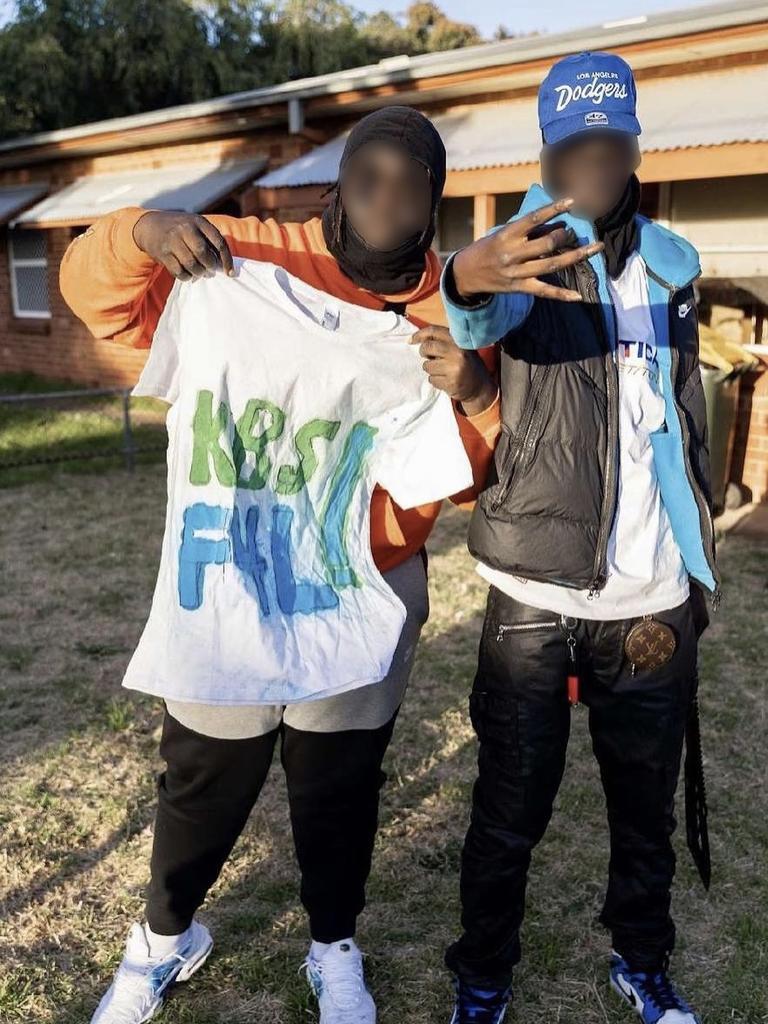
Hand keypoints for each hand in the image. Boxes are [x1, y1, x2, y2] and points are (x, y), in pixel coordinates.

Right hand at [133, 211, 233, 280]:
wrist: (149, 225)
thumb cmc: (180, 229)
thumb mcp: (195, 226)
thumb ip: (209, 240)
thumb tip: (223, 264)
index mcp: (198, 221)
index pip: (219, 242)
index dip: (227, 260)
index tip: (229, 272)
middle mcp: (185, 228)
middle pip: (204, 254)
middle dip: (209, 266)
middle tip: (209, 271)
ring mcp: (172, 241)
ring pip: (192, 264)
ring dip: (198, 273)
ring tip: (199, 273)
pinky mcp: (163, 253)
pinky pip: (179, 271)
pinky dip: (186, 277)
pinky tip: (188, 275)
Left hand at [410, 325, 496, 415]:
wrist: (480, 387)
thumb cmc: (467, 365)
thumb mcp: (461, 348)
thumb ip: (444, 342)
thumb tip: (420, 339)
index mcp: (459, 341)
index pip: (434, 331)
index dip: (419, 335)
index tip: (410, 340)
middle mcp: (457, 352)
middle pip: (427, 347)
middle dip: (424, 352)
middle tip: (429, 357)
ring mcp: (454, 368)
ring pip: (427, 366)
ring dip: (431, 370)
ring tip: (443, 371)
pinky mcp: (450, 382)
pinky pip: (431, 379)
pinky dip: (436, 381)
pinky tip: (446, 380)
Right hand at [451, 198, 602, 301]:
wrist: (467, 273)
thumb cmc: (490, 248)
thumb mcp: (504, 234)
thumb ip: (529, 231)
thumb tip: (558, 226)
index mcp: (508, 234)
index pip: (534, 218)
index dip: (554, 209)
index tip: (573, 201)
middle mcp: (512, 253)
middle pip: (547, 244)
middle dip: (565, 236)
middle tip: (573, 232)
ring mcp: (516, 272)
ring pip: (551, 265)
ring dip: (576, 256)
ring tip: (594, 248)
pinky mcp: (519, 287)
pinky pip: (544, 291)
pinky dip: (562, 295)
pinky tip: (579, 296)